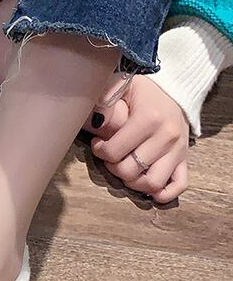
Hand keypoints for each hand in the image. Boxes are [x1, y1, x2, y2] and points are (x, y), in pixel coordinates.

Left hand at [84, 75, 188, 202]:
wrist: (174, 91)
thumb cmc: (142, 93)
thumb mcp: (121, 87)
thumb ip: (105, 101)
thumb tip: (95, 122)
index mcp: (149, 118)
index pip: (114, 152)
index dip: (100, 151)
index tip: (99, 143)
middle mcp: (167, 136)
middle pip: (130, 171)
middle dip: (113, 167)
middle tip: (111, 156)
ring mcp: (178, 150)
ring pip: (152, 183)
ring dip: (133, 183)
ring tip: (126, 169)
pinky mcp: (185, 159)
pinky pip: (179, 185)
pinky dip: (162, 193)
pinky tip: (147, 187)